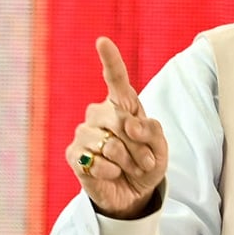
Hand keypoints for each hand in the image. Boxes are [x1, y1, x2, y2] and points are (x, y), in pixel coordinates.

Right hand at [65, 37, 168, 218]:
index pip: (116, 78)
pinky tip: (112, 174)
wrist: (134, 193)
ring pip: (110, 143)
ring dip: (128, 161)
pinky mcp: (73, 155)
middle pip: (120, 119)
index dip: (110, 59)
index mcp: (123, 104)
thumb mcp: (160, 146)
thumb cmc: (147, 163)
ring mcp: (85, 133)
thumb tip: (130, 125)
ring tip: (131, 168)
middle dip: (139, 144)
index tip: (102, 41)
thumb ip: (151, 130)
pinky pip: (96, 161)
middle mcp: (100, 113)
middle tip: (146, 160)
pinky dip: (111, 172)